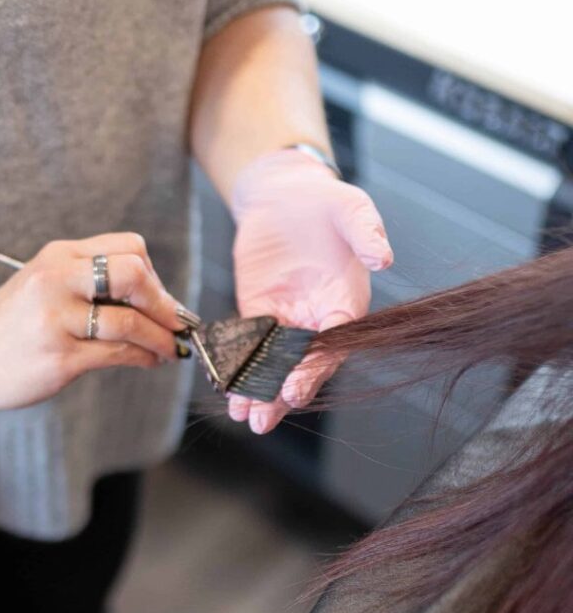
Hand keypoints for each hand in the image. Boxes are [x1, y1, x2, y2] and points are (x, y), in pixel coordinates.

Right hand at [0, 234, 183, 409]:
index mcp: (58, 257)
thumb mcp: (44, 285)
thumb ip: (89, 282)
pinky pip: (118, 353)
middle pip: (134, 274)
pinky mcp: (59, 357)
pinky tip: (148, 361)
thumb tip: (154, 300)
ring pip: (131, 320)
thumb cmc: (11, 324)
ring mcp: (57, 319)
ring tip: (168, 350)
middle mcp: (57, 281)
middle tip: (176, 323)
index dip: (155, 276)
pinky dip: (143, 357)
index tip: (160, 300)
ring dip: (161, 338)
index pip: (129, 249)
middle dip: (165, 302)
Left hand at [228, 148, 392, 432]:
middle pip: (302, 365)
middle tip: (263, 420)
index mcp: (346, 301)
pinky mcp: (259, 315)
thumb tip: (384, 255)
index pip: (333, 343)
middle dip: (282, 394)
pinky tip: (230, 394)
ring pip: (274, 365)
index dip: (314, 366)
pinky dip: (240, 370)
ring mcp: (288, 320)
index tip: (295, 385)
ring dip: (259, 393)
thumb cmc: (323, 201)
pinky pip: (250, 348)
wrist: (283, 193)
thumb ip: (366, 230)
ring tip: (245, 418)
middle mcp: (318, 319)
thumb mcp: (349, 206)